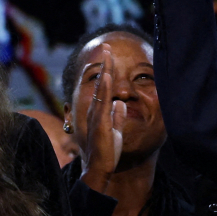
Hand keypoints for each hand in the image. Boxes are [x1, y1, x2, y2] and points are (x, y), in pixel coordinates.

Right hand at [79, 46, 126, 192]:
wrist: (99, 167)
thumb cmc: (106, 151)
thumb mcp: (115, 130)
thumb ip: (118, 117)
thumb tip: (121, 104)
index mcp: (100, 112)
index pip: (103, 88)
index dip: (106, 72)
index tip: (108, 57)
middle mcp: (96, 111)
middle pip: (100, 84)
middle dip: (104, 65)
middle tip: (107, 47)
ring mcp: (97, 116)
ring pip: (101, 89)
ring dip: (104, 71)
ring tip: (107, 55)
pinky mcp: (101, 123)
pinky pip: (102, 102)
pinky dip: (104, 88)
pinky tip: (107, 77)